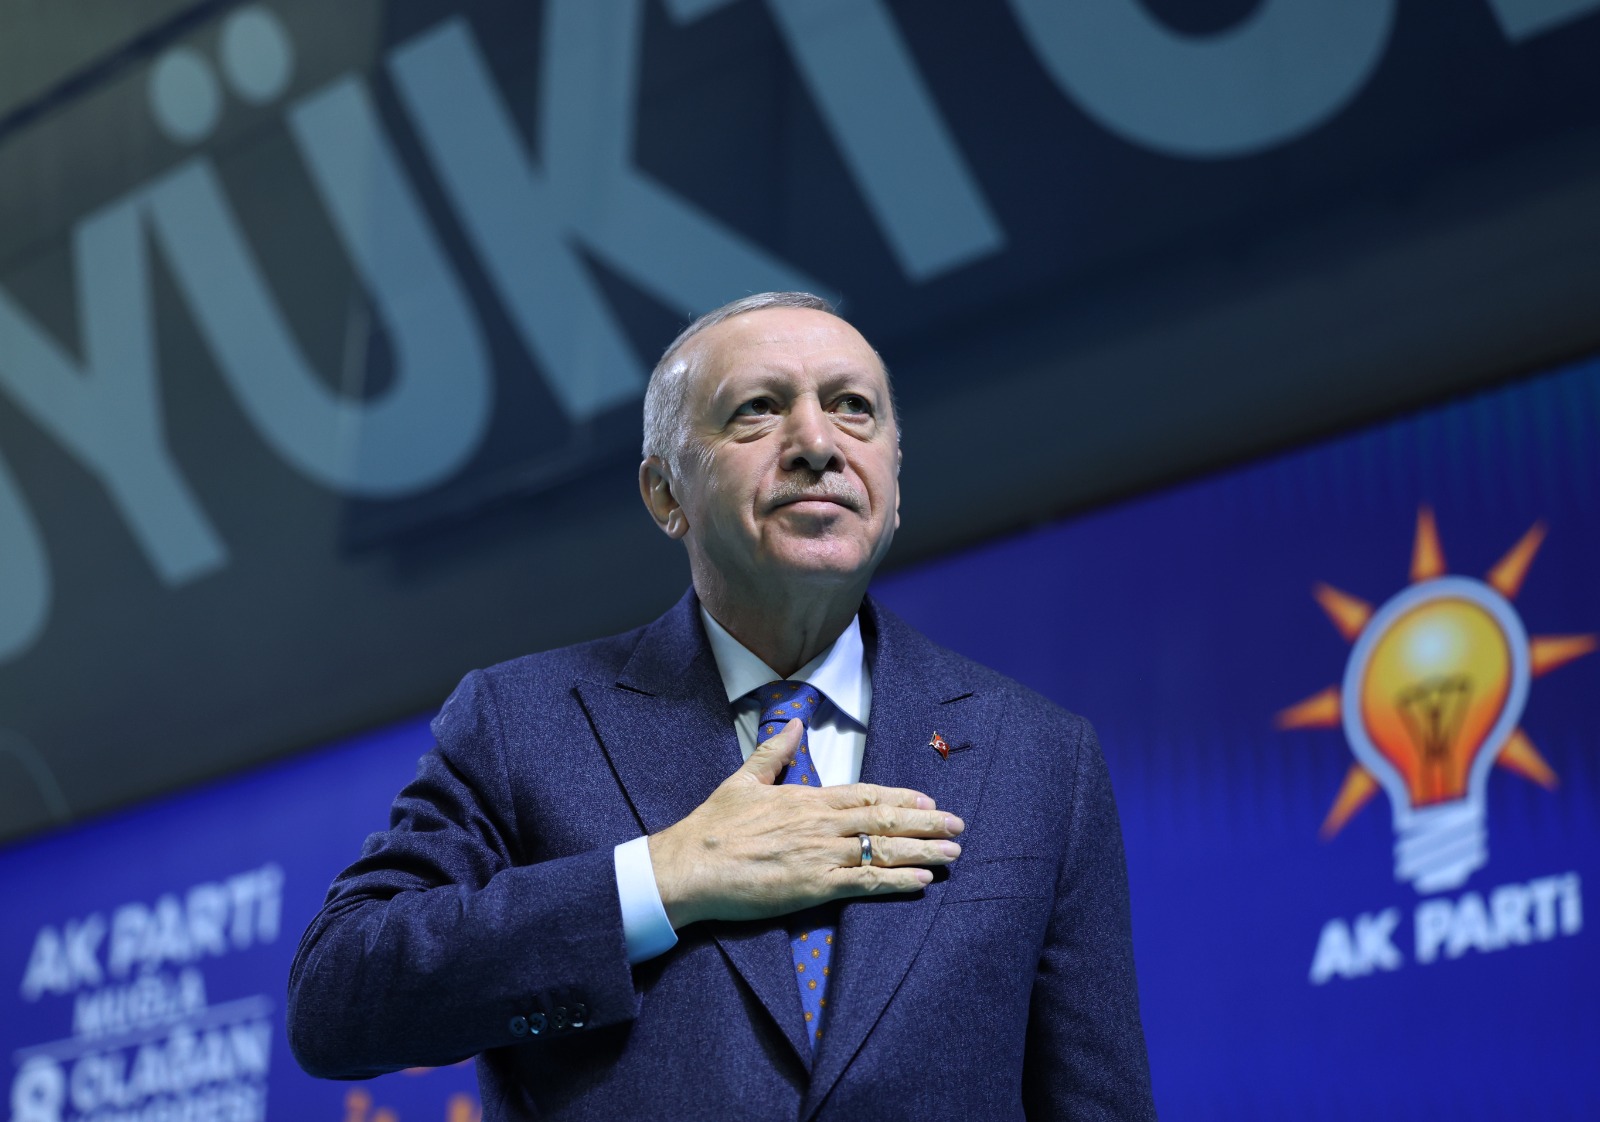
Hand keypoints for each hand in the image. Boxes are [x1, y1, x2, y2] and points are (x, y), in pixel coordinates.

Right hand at [647, 719, 963, 928]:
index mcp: (806, 798)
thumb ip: (772, 751)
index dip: (901, 798)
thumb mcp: (743, 778)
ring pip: (882, 850)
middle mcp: (820, 824)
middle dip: (925, 823)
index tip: (928, 800)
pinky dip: (896, 882)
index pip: (865, 794)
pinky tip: (921, 882)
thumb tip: (793, 721)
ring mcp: (820, 856)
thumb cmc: (713, 826)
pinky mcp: (813, 888)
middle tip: (958, 826)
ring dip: (922, 851)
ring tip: (952, 853)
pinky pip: (864, 884)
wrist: (689, 866)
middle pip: (884, 820)